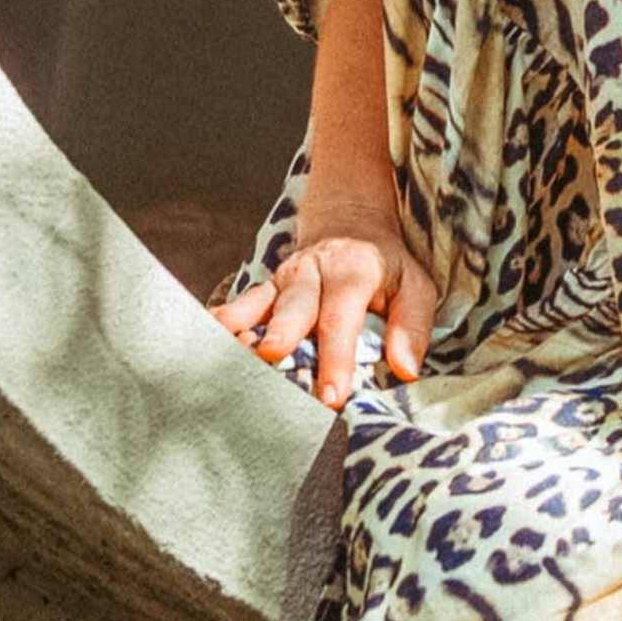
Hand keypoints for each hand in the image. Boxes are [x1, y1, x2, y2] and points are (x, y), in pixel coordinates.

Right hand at [215, 195, 435, 411]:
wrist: (349, 225)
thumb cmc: (386, 268)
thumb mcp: (416, 287)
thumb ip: (411, 327)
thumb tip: (405, 371)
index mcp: (351, 272)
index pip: (341, 318)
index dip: (336, 358)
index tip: (331, 396)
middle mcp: (311, 273)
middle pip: (293, 308)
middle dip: (281, 337)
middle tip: (270, 361)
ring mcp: (282, 281)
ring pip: (258, 305)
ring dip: (241, 330)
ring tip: (227, 354)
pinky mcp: (264, 290)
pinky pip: (240, 306)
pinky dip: (222, 324)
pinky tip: (205, 342)